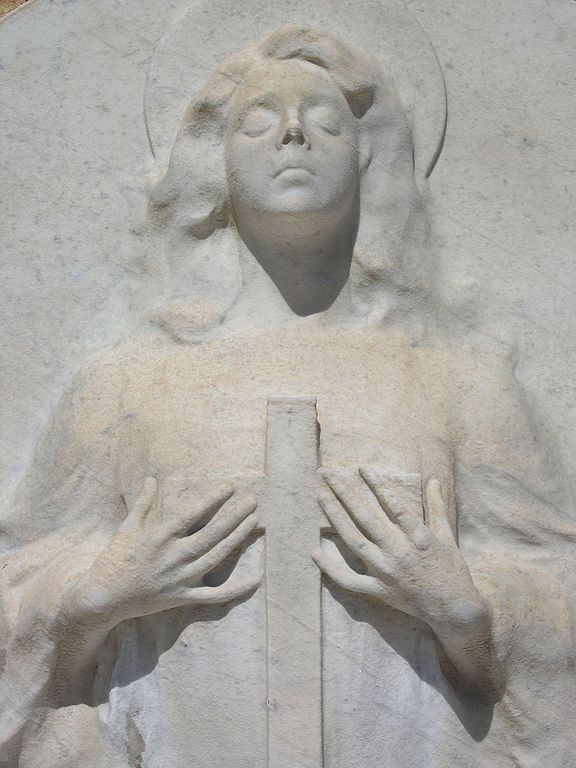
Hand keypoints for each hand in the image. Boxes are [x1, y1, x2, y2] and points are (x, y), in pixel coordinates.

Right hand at [65, 478, 260, 629]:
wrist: (104, 597)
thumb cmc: (115, 559)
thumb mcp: (127, 528)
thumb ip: (143, 503)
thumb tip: (150, 478)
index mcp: (160, 537)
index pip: (192, 514)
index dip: (212, 499)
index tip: (230, 487)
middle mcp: (173, 556)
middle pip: (211, 534)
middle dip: (234, 516)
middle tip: (253, 500)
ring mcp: (180, 578)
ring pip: (216, 556)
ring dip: (237, 538)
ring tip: (254, 521)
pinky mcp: (183, 597)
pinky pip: (214, 595)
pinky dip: (236, 590)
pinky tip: (255, 580)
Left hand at [313, 468, 489, 634]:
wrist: (453, 609)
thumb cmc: (451, 569)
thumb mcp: (447, 535)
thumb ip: (436, 506)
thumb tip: (434, 480)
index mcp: (418, 537)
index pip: (394, 505)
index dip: (377, 485)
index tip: (361, 468)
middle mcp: (399, 552)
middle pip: (366, 518)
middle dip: (345, 493)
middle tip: (327, 473)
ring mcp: (385, 572)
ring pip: (354, 540)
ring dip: (335, 517)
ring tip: (320, 495)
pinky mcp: (378, 590)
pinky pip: (349, 579)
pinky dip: (330, 567)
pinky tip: (314, 551)